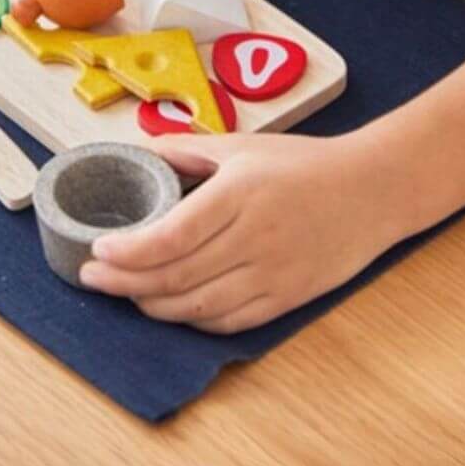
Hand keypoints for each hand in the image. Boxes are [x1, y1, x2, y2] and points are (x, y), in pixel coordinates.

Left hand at [79, 131, 407, 332]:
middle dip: (125, 281)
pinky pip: (229, 321)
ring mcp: (271, 273)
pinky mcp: (286, 298)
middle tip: (92, 276)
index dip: (129, 251)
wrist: (372, 191)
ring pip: (198, 305)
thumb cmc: (305, 163)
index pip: (171, 235)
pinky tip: (171, 307)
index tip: (97, 249)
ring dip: (153, 304)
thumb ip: (189, 150)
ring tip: (125, 292)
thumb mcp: (244, 145)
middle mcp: (252, 238)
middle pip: (176, 275)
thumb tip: (142, 148)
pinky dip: (193, 319)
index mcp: (238, 194)